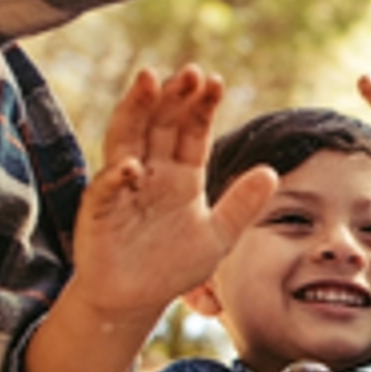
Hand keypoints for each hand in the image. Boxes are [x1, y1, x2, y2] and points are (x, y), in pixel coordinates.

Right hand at [71, 66, 274, 325]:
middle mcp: (150, 171)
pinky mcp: (99, 212)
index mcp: (180, 174)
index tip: (216, 81)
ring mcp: (122, 187)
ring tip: (149, 81)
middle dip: (173, 96)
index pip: (191, 130)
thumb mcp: (218, 236)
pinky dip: (117, 176)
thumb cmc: (172, 266)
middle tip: (190, 72)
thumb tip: (271, 171)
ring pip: (127, 139)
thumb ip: (242, 205)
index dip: (202, 106)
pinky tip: (131, 166)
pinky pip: (106, 189)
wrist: (136, 300)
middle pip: (159, 123)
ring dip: (135, 110)